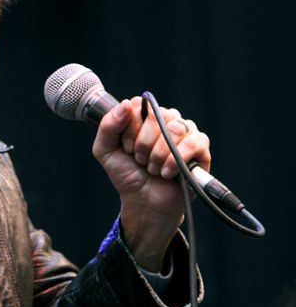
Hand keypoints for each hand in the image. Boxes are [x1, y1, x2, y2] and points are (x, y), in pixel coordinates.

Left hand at [92, 97, 210, 270]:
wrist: (144, 202)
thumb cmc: (126, 174)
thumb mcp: (105, 150)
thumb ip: (107, 126)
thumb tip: (125, 104)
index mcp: (144, 115)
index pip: (139, 105)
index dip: (130, 129)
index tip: (126, 148)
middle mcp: (166, 119)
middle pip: (157, 115)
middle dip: (143, 144)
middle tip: (140, 160)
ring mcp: (185, 132)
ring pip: (175, 128)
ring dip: (159, 154)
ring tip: (153, 168)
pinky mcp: (201, 149)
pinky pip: (194, 142)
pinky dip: (176, 160)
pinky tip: (167, 173)